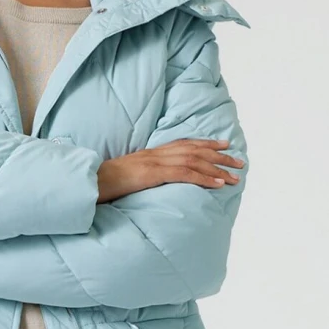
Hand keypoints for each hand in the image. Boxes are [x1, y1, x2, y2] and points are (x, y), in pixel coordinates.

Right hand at [97, 139, 243, 203]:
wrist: (89, 182)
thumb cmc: (104, 183)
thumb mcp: (128, 177)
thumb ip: (143, 177)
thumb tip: (152, 183)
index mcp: (151, 154)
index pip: (184, 144)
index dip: (206, 144)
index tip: (224, 146)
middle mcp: (156, 154)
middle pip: (195, 150)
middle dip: (219, 156)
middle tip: (239, 162)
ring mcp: (155, 163)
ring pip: (194, 161)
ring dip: (217, 169)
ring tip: (235, 176)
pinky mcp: (153, 173)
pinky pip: (184, 174)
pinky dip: (204, 178)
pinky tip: (218, 184)